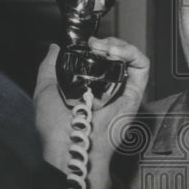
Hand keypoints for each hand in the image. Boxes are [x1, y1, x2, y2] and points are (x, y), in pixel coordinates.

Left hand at [35, 40, 149, 188]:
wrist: (69, 145)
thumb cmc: (55, 127)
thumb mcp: (45, 90)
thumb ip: (49, 67)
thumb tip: (55, 47)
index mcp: (89, 87)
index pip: (100, 59)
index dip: (96, 46)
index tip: (86, 43)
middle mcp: (108, 89)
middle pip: (117, 56)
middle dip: (108, 42)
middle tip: (94, 44)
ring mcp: (122, 91)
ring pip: (131, 58)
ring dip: (120, 45)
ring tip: (104, 47)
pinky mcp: (135, 95)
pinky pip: (143, 68)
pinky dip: (132, 54)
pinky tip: (115, 52)